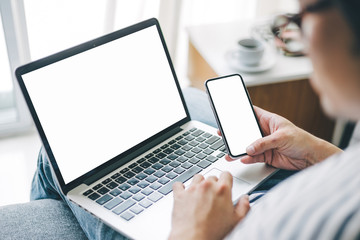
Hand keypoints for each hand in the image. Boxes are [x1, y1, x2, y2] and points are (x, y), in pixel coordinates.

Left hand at [169, 172, 249, 239]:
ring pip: (197, 178)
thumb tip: (245, 199)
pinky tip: (184, 194)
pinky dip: (181, 188)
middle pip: (211, 177)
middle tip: (213, 197)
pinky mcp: (179, 194)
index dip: (226, 180)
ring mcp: (192, 189)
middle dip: (213, 185)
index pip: (226, 174)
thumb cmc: (213, 232)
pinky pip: (179, 184)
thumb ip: (243, 207)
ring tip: (200, 196)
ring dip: (199, 184)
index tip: (225, 184)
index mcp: (222, 190)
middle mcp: (207, 186)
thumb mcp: (235, 221)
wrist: (193, 238)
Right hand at [222, 106, 341, 169]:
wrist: (311, 157)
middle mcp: (265, 131)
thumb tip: (249, 148)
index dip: (240, 112)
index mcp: (269, 120)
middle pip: (246, 131)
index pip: (252, 113)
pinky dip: (247, 158)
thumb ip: (264, 143)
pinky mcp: (266, 155)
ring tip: (229, 151)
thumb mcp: (281, 138)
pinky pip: (253, 156)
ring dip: (239, 148)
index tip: (228, 113)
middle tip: (223, 134)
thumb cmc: (302, 140)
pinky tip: (242, 158)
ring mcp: (265, 144)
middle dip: (235, 134)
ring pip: (248, 146)